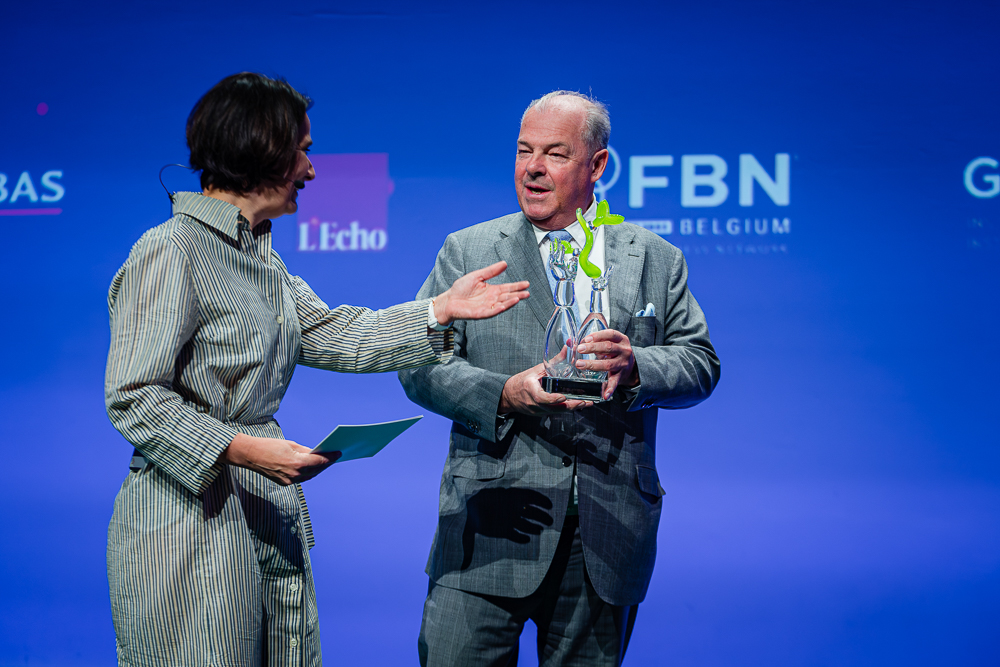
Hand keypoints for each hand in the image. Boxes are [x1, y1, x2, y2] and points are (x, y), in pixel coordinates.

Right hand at [224, 433, 340, 485]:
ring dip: (318, 469)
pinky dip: (308, 472)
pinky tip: (313, 466)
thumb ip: (305, 450)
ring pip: (309, 475)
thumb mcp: (290, 444)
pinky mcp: (284, 483)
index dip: (331, 457)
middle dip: (326, 463)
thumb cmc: (270, 446)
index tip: (339, 453)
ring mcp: (289, 480)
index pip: (320, 461)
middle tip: (334, 456)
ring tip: (326, 462)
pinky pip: (301, 478)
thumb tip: (317, 453)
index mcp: (297, 462)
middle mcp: (295, 474)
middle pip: (316, 469)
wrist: (250, 455)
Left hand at [433, 261, 529, 324]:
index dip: (517, 286)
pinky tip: (504, 305)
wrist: (449, 299)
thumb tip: (504, 263)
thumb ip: (490, 271)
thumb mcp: (477, 276)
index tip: (527, 284)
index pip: (507, 288)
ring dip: (510, 302)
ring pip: (502, 304)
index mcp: (492, 290)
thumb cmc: (461, 288)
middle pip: (507, 296)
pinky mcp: (480, 313)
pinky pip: (491, 312)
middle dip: (518, 295)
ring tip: (519, 298)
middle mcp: (492, 299)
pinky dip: (498, 309)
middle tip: (528, 293)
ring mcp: (487, 307)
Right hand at [499, 362, 592, 415]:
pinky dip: (567, 409)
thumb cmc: (523, 381)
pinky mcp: (541, 414)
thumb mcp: (537, 369)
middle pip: (553, 407)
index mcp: (530, 388)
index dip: (553, 399)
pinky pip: (555, 412)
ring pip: (556, 412)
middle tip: (584, 401)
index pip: (541, 397)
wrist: (510, 395)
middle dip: (570, 405)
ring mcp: (537, 410)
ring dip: (572, 408)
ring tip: (586, 403)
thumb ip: (554, 361)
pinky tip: (578, 405)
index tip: (563, 397)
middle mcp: (533, 402)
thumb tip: (568, 348)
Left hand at [575, 329, 638, 399]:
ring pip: (608, 364)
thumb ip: (591, 341)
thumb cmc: (613, 351)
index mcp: (621, 340)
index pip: (610, 334)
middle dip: (593, 348)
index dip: (598, 335)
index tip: (586, 339)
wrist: (630, 365)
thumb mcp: (606, 343)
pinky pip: (614, 382)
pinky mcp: (621, 376)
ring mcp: (623, 364)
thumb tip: (568, 341)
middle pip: (608, 347)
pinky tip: (604, 394)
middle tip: (579, 349)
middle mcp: (624, 351)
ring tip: (580, 364)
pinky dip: (610, 389)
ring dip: (593, 365)